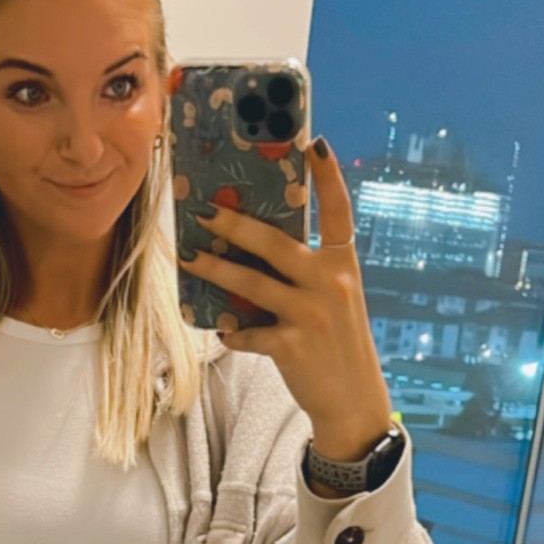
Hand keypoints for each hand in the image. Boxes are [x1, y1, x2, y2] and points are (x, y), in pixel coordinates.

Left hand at [177, 134, 391, 459]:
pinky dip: (233, 333)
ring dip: (216, 270)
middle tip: (205, 211)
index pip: (339, 211)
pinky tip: (223, 331)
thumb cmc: (336, 344)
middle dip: (236, 225)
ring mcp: (310, 315)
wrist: (353, 401)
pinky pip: (248, 333)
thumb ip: (306, 273)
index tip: (313, 142)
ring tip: (190, 258)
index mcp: (343, 265)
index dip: (328, 177)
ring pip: (251, 284)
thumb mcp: (334, 300)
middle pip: (275, 243)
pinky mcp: (291, 346)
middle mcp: (330, 284)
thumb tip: (255, 250)